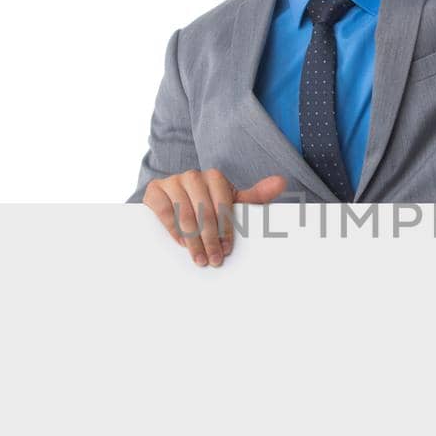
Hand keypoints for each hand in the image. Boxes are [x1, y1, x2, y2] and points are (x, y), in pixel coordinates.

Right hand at [144, 168, 287, 267]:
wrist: (172, 201)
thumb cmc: (207, 204)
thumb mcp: (230, 202)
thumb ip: (255, 196)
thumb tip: (281, 181)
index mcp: (214, 177)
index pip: (222, 203)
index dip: (226, 228)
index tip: (227, 249)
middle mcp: (192, 175)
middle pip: (204, 210)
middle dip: (210, 238)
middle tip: (214, 260)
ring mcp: (172, 182)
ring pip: (185, 213)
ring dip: (193, 239)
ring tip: (199, 258)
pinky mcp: (154, 191)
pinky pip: (164, 210)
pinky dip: (173, 228)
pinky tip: (180, 243)